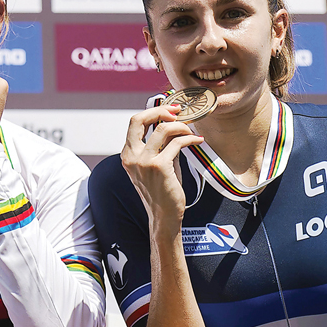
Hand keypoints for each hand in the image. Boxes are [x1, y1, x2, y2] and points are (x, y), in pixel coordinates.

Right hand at [120, 104, 204, 232]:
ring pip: (162, 128)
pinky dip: (190, 139)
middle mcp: (132, 156)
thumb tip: (173, 125)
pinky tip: (198, 141)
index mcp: (128, 154)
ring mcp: (144, 161)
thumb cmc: (162, 190)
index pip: (135, 122)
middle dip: (160, 110)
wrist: (164, 216)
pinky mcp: (159, 167)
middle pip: (139, 119)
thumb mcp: (156, 164)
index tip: (170, 111)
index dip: (153, 111)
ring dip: (180, 126)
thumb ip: (159, 145)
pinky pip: (177, 143)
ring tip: (190, 130)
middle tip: (177, 112)